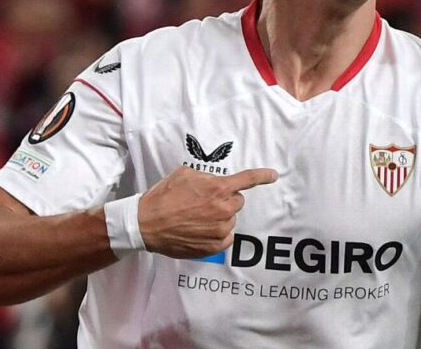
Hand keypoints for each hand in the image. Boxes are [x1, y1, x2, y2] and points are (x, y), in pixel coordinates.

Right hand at [137, 166, 277, 257]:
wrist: (146, 223)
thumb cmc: (164, 196)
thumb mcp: (185, 175)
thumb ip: (207, 177)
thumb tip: (216, 182)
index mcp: (218, 188)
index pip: (247, 180)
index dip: (262, 176)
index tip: (273, 175)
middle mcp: (223, 208)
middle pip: (237, 202)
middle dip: (225, 200)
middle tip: (204, 203)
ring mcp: (220, 229)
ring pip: (230, 220)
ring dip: (219, 218)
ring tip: (196, 218)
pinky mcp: (214, 246)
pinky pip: (227, 238)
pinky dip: (217, 234)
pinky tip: (199, 231)